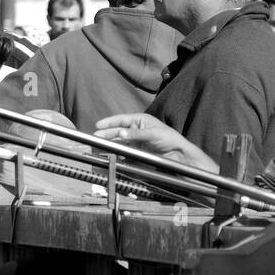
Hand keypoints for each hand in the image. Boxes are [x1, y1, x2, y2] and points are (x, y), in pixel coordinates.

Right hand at [94, 113, 217, 170]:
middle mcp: (136, 130)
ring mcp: (136, 141)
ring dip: (109, 144)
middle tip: (96, 137)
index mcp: (140, 120)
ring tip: (100, 146)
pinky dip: (116, 152)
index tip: (98, 125)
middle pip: (117, 131)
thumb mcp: (153, 133)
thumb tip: (121, 134)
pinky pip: (123, 151)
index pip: (121, 119)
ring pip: (118, 141)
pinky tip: (110, 154)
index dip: (109, 122)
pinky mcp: (137, 151)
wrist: (178, 154)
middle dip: (106, 134)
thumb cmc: (170, 139)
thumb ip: (136, 134)